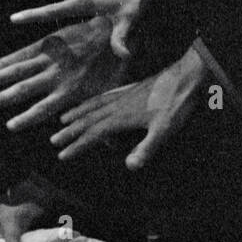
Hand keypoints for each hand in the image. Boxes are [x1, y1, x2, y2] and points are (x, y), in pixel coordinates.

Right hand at [0, 18, 127, 131]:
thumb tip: (108, 144)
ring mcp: (52, 57)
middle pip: (25, 89)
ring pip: (21, 69)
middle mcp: (57, 75)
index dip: (27, 117)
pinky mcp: (51, 41)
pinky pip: (27, 51)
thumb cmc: (118, 63)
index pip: (44, 108)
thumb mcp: (113, 93)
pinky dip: (11, 58)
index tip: (10, 126)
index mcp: (72, 90)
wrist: (118, 26)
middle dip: (3, 97)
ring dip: (0, 78)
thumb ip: (107, 114)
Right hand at [51, 43, 207, 170]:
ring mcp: (124, 95)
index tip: (62, 154)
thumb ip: (146, 148)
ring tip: (63, 119)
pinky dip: (93, 101)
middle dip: (70, 131)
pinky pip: (104, 96)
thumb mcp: (165, 130)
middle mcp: (118, 104)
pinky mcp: (131, 88)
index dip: (77, 145)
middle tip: (53, 140)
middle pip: (88, 119)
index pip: (94, 133)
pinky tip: (92, 102)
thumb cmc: (177, 103)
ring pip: (94, 105)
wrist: (188, 75)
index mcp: (122, 116)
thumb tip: (129, 167)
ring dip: (77, 113)